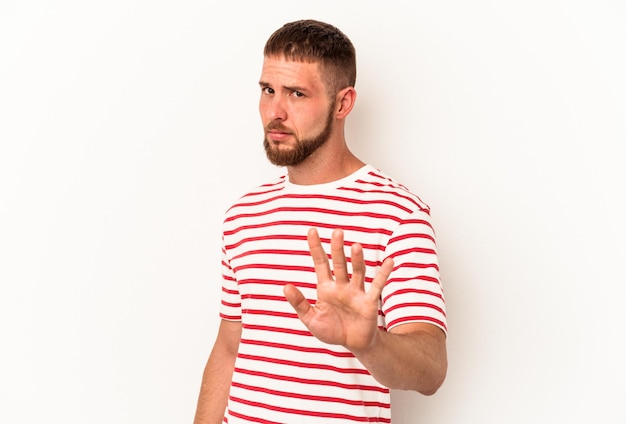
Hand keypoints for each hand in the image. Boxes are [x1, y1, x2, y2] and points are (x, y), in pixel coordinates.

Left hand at [283, 228, 393, 352]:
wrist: (353, 345)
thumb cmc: (332, 330)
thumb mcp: (311, 319)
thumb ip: (299, 303)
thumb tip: (285, 287)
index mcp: (326, 288)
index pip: (320, 263)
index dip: (316, 247)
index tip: (312, 231)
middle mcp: (342, 286)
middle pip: (339, 263)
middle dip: (338, 249)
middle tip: (338, 232)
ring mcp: (356, 292)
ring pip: (357, 272)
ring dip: (357, 259)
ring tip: (356, 246)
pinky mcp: (369, 302)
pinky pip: (377, 286)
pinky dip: (384, 274)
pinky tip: (389, 261)